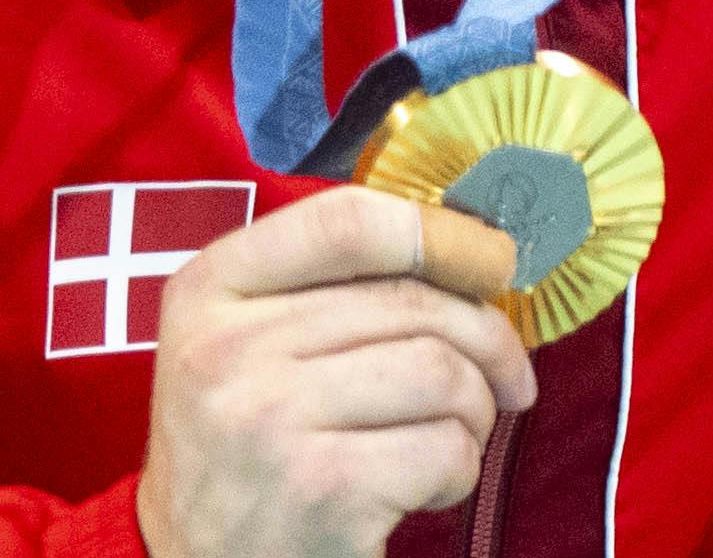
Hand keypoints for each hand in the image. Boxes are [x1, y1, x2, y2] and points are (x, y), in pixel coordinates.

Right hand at [134, 187, 535, 557]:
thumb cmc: (249, 447)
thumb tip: (481, 249)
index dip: (444, 233)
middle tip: (504, 379)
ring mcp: (268, 420)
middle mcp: (225, 350)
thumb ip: (335, 286)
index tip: (493, 262)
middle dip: (486, 341)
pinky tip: (422, 490)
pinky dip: (459, 471)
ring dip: (475, 410)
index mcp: (208, 292)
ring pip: (443, 373)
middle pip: (414, 302)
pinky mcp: (320, 489)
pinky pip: (445, 448)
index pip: (347, 221)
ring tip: (448, 438)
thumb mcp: (249, 346)